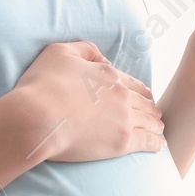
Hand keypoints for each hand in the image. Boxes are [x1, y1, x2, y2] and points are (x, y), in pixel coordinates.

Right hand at [11, 40, 165, 161]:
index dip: (140, 91)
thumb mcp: (59, 52)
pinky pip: (147, 141)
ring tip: (159, 130)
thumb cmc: (42, 85)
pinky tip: (159, 145)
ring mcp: (124, 119)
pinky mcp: (121, 142)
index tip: (145, 97)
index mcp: (109, 75)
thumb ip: (85, 50)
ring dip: (156, 124)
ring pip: (149, 121)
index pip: (132, 84)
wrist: (35, 118)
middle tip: (155, 115)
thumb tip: (103, 60)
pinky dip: (156, 142)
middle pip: (145, 103)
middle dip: (151, 108)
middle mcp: (122, 95)